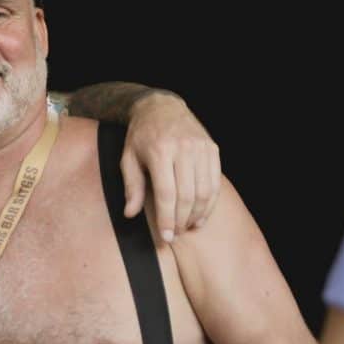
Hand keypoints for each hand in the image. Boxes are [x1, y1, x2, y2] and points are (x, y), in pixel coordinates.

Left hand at [121, 92, 219, 236]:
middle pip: (187, 195)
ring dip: (197, 214)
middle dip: (181, 220)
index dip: (167, 219)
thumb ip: (132, 187)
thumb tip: (130, 214)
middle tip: (175, 234)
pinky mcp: (212, 148)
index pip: (167, 194)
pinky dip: (210, 202)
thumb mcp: (128, 159)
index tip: (166, 237)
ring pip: (204, 190)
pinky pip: (215, 181)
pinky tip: (201, 214)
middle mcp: (183, 148)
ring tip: (188, 227)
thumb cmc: (141, 136)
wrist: (161, 107)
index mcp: (160, 150)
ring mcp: (201, 147)